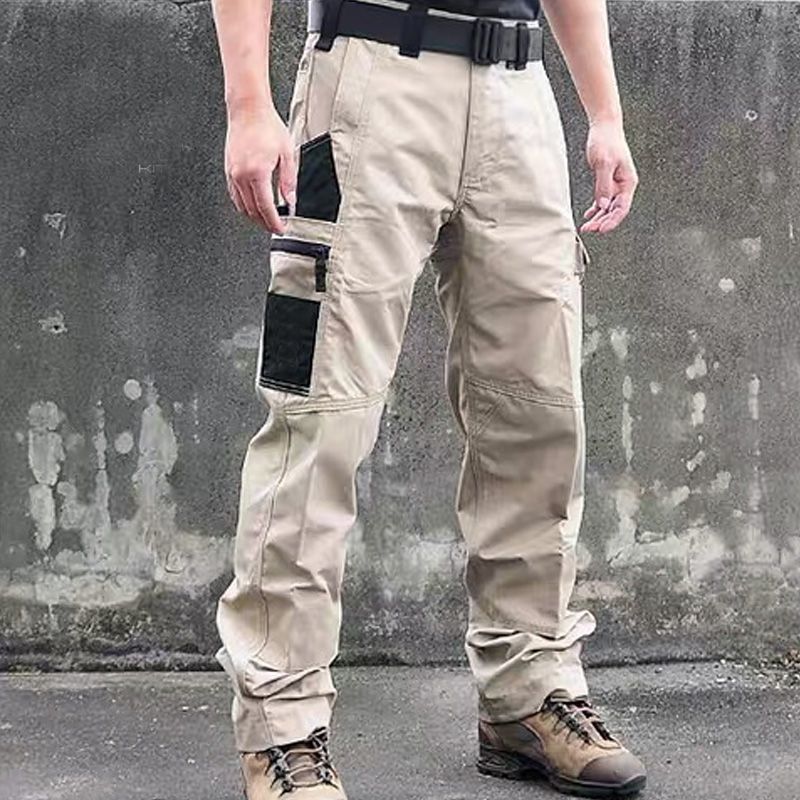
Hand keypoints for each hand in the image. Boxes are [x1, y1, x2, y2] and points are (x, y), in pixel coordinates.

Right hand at [225, 103, 295, 233]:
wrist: (248, 110)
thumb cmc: (267, 126)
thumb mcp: (286, 154)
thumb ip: (288, 181)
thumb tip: (290, 200)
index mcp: (257, 173)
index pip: (266, 208)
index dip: (274, 223)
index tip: (280, 229)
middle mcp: (241, 175)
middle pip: (252, 211)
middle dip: (264, 223)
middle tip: (275, 227)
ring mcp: (232, 173)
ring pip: (241, 206)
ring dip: (254, 216)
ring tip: (266, 219)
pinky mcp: (228, 170)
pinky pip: (235, 195)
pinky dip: (244, 205)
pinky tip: (253, 206)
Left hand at [580, 120, 637, 234]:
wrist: (604, 126)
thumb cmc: (606, 141)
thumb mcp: (603, 163)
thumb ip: (603, 185)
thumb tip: (603, 206)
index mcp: (628, 182)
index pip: (621, 208)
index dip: (611, 221)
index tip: (600, 230)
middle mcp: (624, 185)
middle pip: (614, 211)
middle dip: (602, 222)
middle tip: (588, 229)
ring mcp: (616, 184)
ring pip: (607, 207)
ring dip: (598, 218)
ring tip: (586, 226)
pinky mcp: (607, 181)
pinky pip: (603, 199)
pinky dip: (596, 208)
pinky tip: (589, 215)